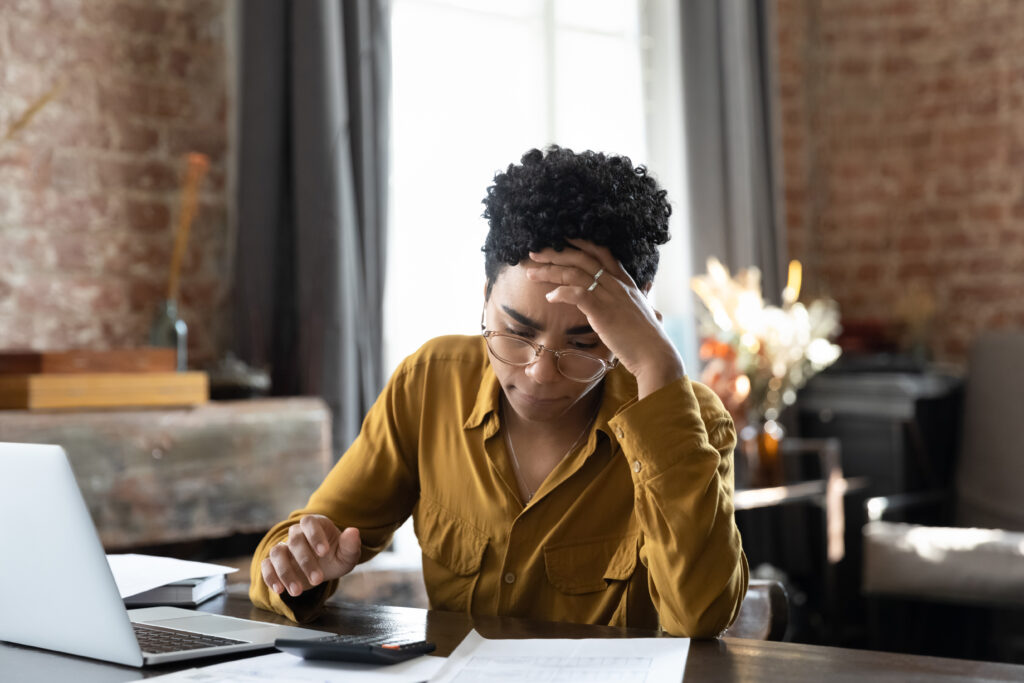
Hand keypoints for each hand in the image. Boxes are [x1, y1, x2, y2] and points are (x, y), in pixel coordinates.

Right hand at [261, 515, 360, 597]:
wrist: (322, 569)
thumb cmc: (335, 557)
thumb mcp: (347, 554)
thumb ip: (350, 545)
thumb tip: (353, 531)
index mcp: (315, 525)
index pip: (309, 522)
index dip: (314, 535)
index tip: (323, 552)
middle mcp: (297, 534)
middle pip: (295, 541)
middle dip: (305, 561)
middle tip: (318, 580)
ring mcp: (284, 547)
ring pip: (277, 553)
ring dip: (285, 572)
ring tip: (297, 591)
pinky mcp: (273, 563)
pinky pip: (266, 565)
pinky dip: (270, 577)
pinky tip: (279, 590)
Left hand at [527, 239, 685, 397]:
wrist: (655, 355)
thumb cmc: (648, 337)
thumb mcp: (646, 309)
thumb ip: (643, 296)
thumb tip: (648, 287)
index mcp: (625, 281)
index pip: (600, 252)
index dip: (579, 243)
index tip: (559, 240)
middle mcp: (617, 284)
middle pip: (581, 258)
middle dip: (555, 254)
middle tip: (534, 254)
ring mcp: (610, 296)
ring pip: (575, 274)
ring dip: (550, 272)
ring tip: (531, 274)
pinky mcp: (603, 312)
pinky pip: (578, 294)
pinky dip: (561, 293)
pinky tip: (549, 297)